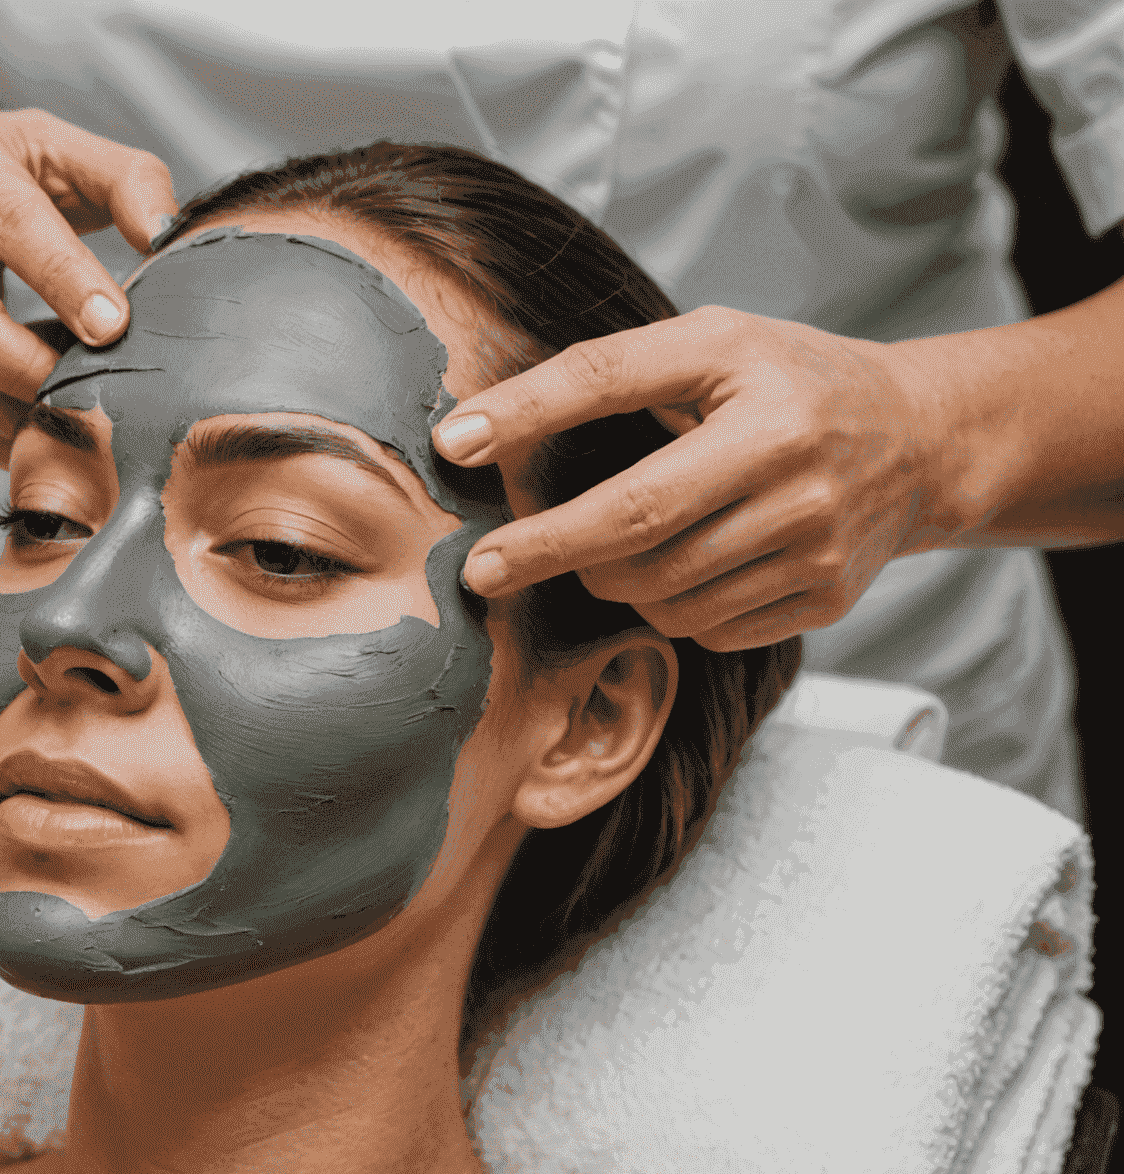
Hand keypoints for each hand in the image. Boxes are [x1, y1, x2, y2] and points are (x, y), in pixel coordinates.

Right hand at [0, 109, 176, 467]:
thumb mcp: (59, 149)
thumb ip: (126, 180)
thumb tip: (166, 234)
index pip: (12, 226)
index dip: (65, 282)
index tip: (112, 326)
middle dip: (38, 372)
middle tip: (98, 396)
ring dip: (21, 416)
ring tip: (77, 417)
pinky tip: (37, 429)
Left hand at [433, 307, 958, 650]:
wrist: (920, 445)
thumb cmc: (790, 384)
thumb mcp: (716, 345)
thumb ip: (610, 373)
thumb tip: (475, 432)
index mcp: (763, 394)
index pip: (618, 393)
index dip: (528, 421)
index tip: (453, 449)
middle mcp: (797, 473)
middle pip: (635, 531)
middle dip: (547, 552)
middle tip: (490, 568)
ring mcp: (817, 547)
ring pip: (664, 595)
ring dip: (614, 582)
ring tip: (615, 553)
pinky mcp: (824, 600)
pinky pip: (708, 628)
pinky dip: (673, 608)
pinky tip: (688, 570)